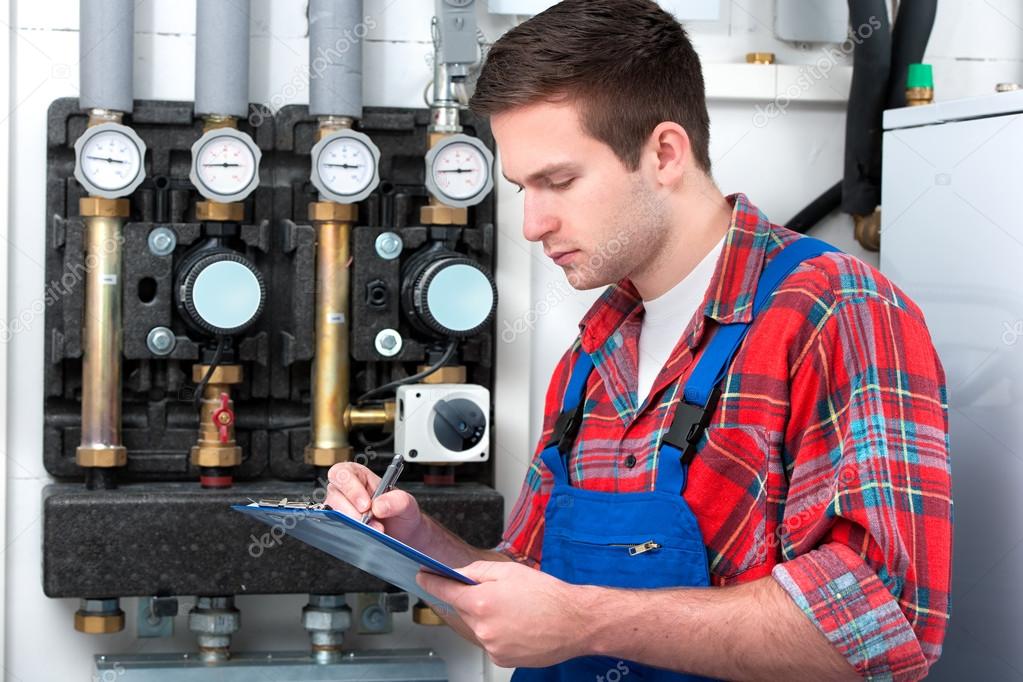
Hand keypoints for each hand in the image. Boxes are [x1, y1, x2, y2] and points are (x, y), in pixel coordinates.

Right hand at [324, 462, 423, 544]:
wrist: (403, 536)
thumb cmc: (400, 514)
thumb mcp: (407, 503)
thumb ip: (398, 500)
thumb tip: (379, 505)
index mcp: (361, 476)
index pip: (343, 473)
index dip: (351, 487)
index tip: (366, 504)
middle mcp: (347, 491)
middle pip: (335, 494)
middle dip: (352, 511)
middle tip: (369, 520)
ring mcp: (341, 509)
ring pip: (333, 513)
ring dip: (352, 523)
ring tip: (373, 529)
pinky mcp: (340, 525)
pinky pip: (335, 528)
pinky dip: (349, 533)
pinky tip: (363, 535)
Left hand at [416, 560, 587, 667]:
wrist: (575, 622)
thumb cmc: (548, 595)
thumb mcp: (510, 571)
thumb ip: (477, 571)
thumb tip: (458, 574)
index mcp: (481, 601)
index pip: (445, 591)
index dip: (431, 582)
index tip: (423, 577)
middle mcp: (483, 628)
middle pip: (464, 610)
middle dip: (475, 600)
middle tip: (501, 594)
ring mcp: (492, 647)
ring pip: (479, 627)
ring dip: (488, 618)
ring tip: (516, 611)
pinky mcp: (502, 660)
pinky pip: (492, 642)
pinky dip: (499, 633)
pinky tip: (519, 625)